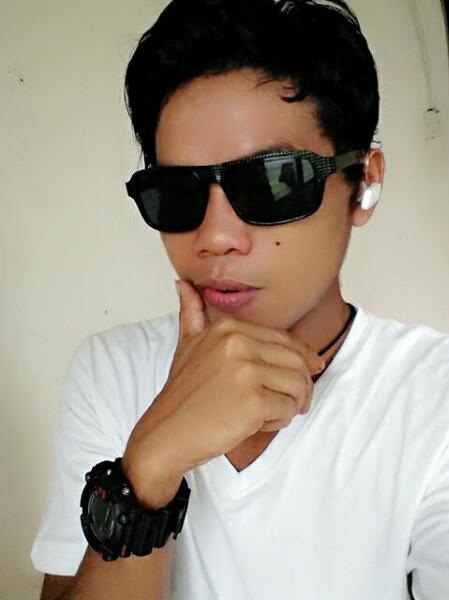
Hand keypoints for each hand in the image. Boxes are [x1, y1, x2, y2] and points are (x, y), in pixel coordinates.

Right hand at [123, 280, 324, 484]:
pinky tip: (259, 423)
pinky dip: (280, 420)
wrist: (166, 433)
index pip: (284, 339)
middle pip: (297, 361)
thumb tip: (183, 284)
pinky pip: (289, 408)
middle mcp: (238, 343)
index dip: (302, 357)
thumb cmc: (183, 394)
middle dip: (301, 384)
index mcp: (228, 327)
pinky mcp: (254, 400)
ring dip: (292, 404)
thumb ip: (192, 312)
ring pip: (298, 385)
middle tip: (293, 402)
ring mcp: (246, 371)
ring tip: (270, 413)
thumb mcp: (187, 344)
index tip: (311, 370)